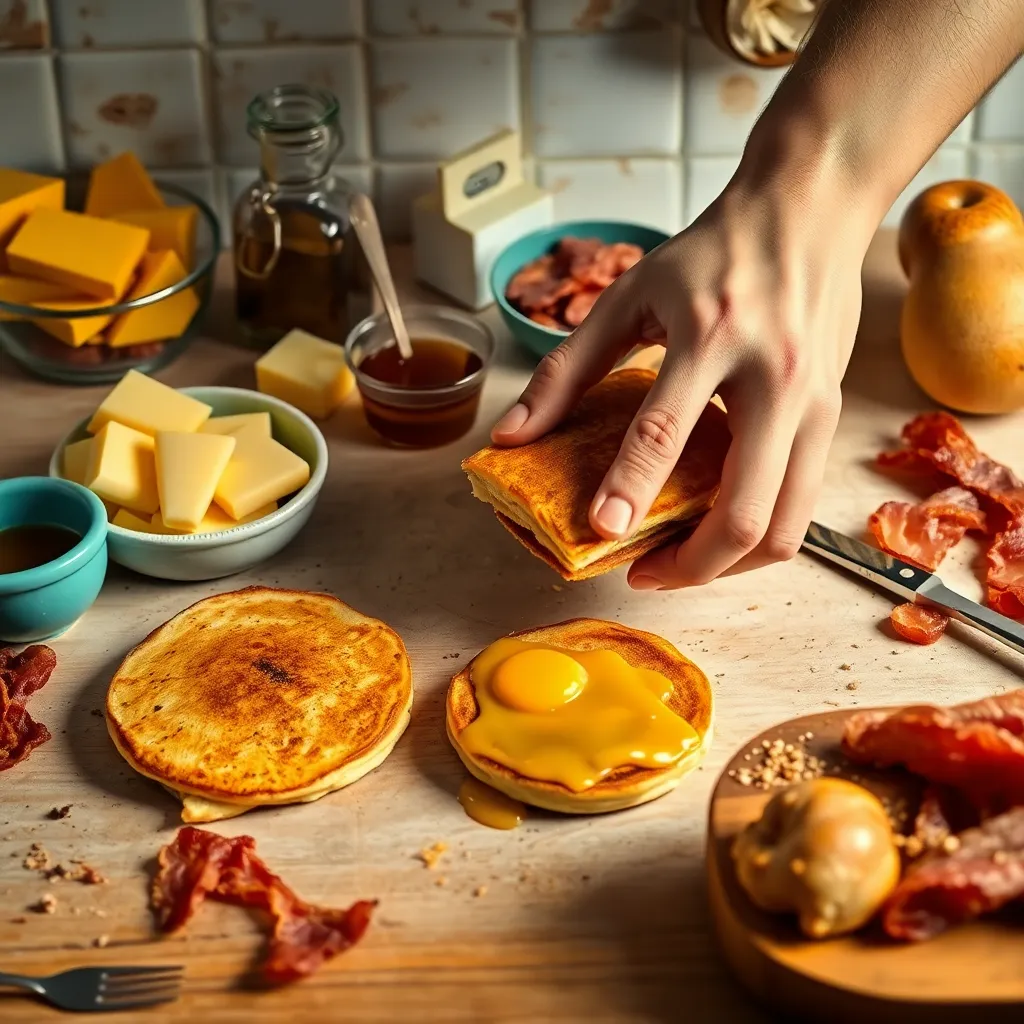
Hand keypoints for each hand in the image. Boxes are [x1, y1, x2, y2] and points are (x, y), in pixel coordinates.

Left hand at [491, 173, 869, 590]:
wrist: (807, 212)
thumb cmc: (711, 253)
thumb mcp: (627, 297)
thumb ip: (564, 370)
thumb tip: (511, 437)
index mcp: (710, 335)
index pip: (665, 431)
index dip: (630, 489)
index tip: (601, 530)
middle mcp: (773, 377)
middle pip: (745, 509)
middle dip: (691, 565)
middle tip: (641, 572)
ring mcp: (814, 403)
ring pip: (786, 526)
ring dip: (729, 565)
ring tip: (679, 564)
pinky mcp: (831, 416)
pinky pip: (801, 505)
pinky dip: (759, 536)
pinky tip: (716, 529)